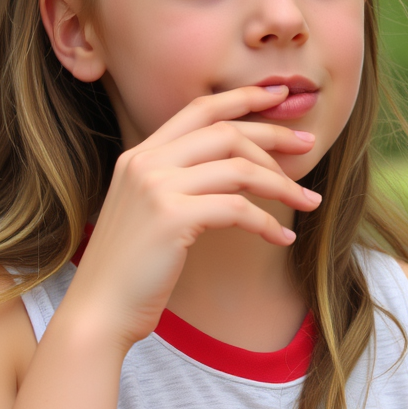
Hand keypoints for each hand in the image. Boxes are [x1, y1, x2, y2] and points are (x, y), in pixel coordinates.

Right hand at [61, 85, 321, 352]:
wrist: (98, 312)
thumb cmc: (133, 271)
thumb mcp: (151, 212)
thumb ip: (180, 182)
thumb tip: (238, 170)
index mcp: (140, 155)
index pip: (199, 109)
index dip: (244, 97)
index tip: (280, 96)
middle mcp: (145, 163)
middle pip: (226, 132)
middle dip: (274, 136)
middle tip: (309, 147)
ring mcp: (156, 187)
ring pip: (239, 168)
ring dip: (283, 185)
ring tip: (310, 202)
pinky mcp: (171, 218)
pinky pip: (238, 209)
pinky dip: (268, 223)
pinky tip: (283, 239)